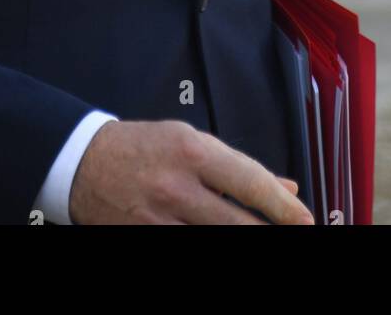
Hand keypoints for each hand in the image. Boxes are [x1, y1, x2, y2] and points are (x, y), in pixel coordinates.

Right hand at [68, 118, 314, 224]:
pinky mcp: (143, 238)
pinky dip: (207, 245)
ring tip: (260, 238)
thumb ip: (238, 167)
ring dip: (243, 241)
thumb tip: (285, 188)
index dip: (282, 207)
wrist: (84, 163)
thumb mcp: (191, 141)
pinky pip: (184, 249)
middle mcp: (177, 186)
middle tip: (294, 235)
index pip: (249, 181)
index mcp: (192, 151)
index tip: (305, 220)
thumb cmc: (143, 147)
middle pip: (237, 223)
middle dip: (269, 233)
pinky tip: (221, 240)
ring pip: (213, 241)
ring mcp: (159, 218)